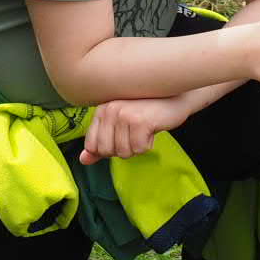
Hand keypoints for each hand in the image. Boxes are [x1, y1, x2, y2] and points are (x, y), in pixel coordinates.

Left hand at [77, 94, 194, 163]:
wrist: (176, 99)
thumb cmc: (148, 112)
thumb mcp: (121, 126)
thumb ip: (100, 143)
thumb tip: (83, 160)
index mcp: (101, 110)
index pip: (92, 145)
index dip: (109, 149)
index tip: (123, 136)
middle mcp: (109, 110)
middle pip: (107, 151)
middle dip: (124, 149)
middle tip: (136, 133)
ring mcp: (124, 115)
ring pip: (124, 152)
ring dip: (138, 146)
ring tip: (144, 129)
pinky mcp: (139, 121)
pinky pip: (139, 149)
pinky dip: (148, 145)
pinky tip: (152, 129)